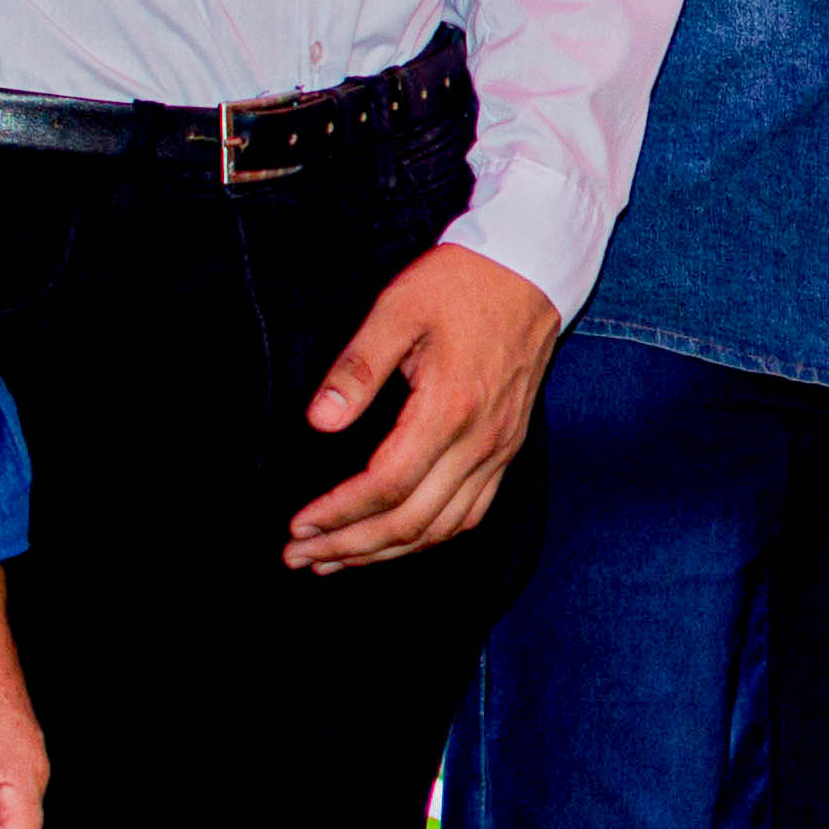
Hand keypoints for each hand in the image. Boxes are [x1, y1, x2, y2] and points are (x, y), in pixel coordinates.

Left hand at [286, 243, 564, 570]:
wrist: (530, 269)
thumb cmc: (460, 284)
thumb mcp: (397, 309)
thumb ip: (357, 369)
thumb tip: (318, 422)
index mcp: (450, 408)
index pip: (387, 485)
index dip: (339, 513)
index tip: (298, 526)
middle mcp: (480, 440)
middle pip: (412, 521)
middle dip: (351, 547)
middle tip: (300, 556)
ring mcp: (499, 449)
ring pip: (442, 528)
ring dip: (386, 552)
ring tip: (337, 560)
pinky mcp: (507, 448)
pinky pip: (470, 514)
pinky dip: (428, 538)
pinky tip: (395, 541)